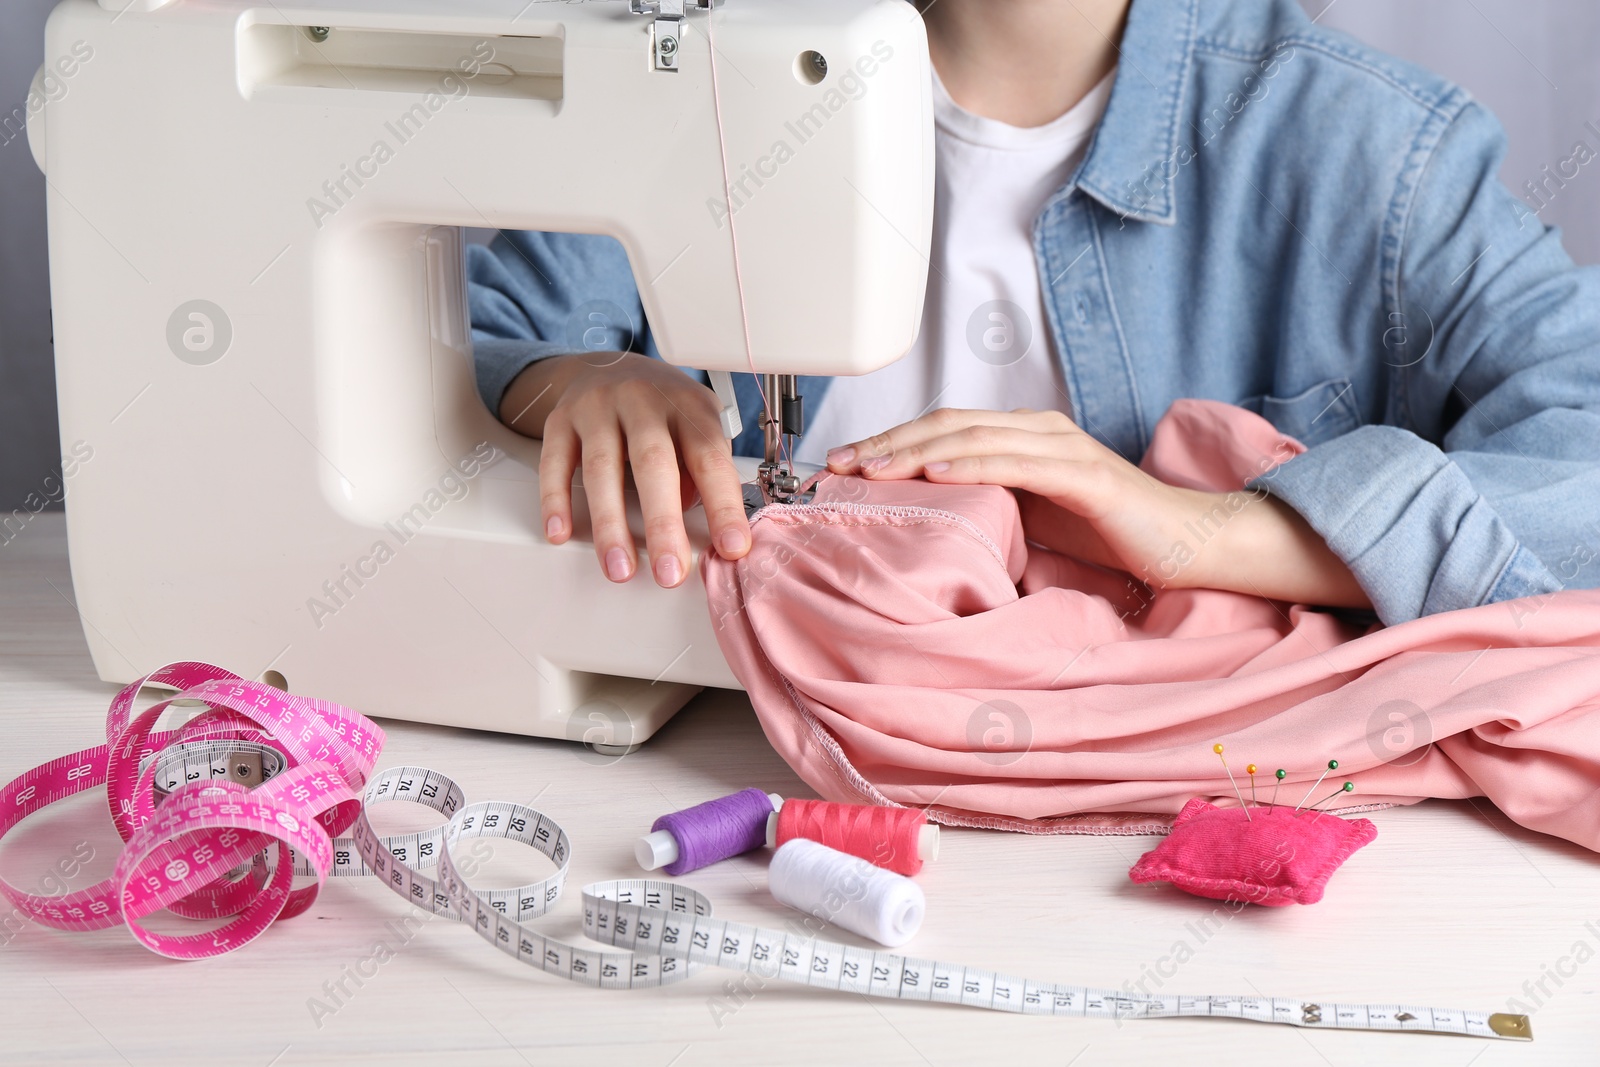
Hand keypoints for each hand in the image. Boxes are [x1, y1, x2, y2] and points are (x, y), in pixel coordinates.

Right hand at [499, 352, 749, 586]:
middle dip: (662, 524)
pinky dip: (556, 500)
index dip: (722, 505)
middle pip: (654, 464)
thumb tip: (701, 521)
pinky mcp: (561, 419)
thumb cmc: (662, 409)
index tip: (731, 547)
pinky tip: (561, 532)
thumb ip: (702, 470)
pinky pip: (555, 463)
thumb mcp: (697, 424)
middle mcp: (643, 402)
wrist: (608, 365)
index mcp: (687, 407)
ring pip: (602, 468)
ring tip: (619, 568)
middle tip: (669, 572)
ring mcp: (598, 407)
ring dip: (610, 524)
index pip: (709, 458)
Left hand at [824, 407, 1370, 607]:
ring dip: (917, 450)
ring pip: (974, 437)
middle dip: (888, 442)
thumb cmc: (1109, 534)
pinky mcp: (1084, 474)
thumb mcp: (1030, 518)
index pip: (942, 430)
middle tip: (839, 464)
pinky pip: (1019, 463)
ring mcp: (1061, 447)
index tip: (842, 464)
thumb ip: (985, 506)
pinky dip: (973, 464)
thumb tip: (923, 519)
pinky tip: (937, 473)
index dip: (890, 442)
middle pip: (947, 425)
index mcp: (1021, 437)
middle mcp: (1037, 430)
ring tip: (872, 467)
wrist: (1186, 545)